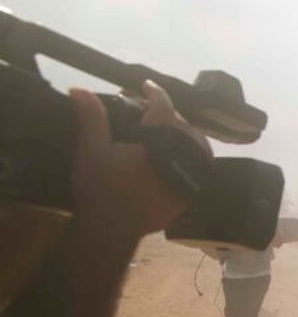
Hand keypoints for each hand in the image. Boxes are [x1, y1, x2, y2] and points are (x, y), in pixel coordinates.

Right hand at [69, 80, 211, 235]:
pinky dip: (190, 156)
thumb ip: (92, 118)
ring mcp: (188, 178)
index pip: (163, 108)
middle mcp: (179, 158)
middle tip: (149, 111)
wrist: (112, 231)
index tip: (147, 85)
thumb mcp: (91, 151)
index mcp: (158, 143)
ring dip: (183, 134)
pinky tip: (174, 155)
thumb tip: (80, 89)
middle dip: (168, 114)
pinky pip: (198, 168)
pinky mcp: (189, 195)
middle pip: (183, 126)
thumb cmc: (100, 190)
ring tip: (165, 131)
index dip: (155, 92)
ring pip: (196, 146)